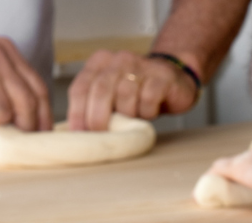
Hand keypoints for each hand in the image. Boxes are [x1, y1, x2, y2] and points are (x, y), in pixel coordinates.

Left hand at [67, 50, 197, 130]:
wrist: (174, 80)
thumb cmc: (138, 92)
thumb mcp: (112, 95)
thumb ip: (93, 106)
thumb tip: (77, 133)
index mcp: (100, 62)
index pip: (81, 86)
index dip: (77, 112)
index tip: (78, 132)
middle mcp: (119, 60)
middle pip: (101, 89)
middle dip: (97, 117)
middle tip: (101, 134)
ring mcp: (142, 65)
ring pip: (125, 95)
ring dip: (127, 115)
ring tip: (133, 118)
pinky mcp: (162, 76)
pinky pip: (148, 98)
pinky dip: (147, 111)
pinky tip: (149, 111)